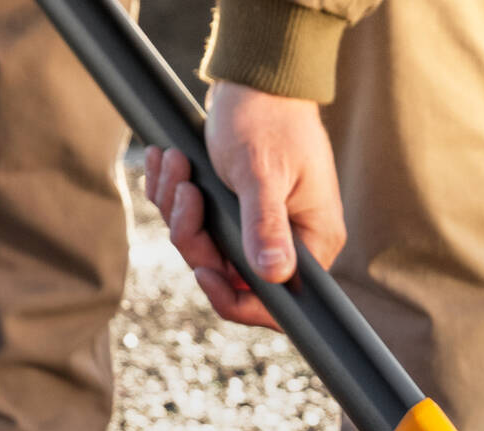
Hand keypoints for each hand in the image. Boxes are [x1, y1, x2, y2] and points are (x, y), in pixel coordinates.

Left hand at [146, 83, 344, 331]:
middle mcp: (290, 243)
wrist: (256, 77)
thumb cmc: (267, 118)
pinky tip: (171, 161)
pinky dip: (175, 194)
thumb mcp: (262, 172)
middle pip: (229, 275)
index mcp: (312, 242)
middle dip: (194, 236)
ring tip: (175, 163)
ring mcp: (261, 227)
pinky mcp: (236, 211)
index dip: (235, 298)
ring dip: (179, 208)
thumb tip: (274, 275)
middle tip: (186, 191)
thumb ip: (266, 225)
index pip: (276, 302)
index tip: (202, 271)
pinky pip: (196, 223)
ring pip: (206, 247)